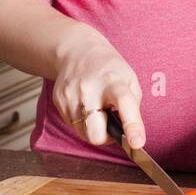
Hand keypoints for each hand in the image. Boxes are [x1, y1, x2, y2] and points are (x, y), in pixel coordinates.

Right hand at [52, 24, 145, 149]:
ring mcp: (70, 95)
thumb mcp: (130, 80)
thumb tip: (130, 136)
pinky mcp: (59, 100)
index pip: (124, 104)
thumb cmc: (108, 68)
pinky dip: (82, 121)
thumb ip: (133, 108)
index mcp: (113, 81)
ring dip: (93, 128)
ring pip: (84, 134)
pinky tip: (85, 105)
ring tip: (97, 110)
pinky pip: (73, 125)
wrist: (77, 51)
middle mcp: (89, 88)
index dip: (132, 126)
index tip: (137, 143)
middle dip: (105, 137)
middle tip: (110, 124)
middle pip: (96, 133)